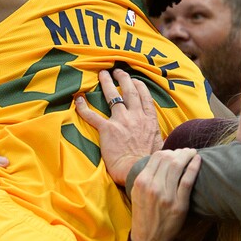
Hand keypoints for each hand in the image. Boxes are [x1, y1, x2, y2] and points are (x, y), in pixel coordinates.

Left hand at [75, 69, 163, 183]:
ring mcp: (121, 120)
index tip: (135, 81)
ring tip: (102, 74)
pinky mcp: (107, 129)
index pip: (145, 97)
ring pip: (112, 96)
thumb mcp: (160, 146)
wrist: (138, 169)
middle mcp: (136, 116)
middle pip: (129, 91)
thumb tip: (161, 140)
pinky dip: (84, 107)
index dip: (139, 87)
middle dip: (123, 79)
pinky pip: (92, 115)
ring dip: (106, 83)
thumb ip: (157, 137)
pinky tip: (79, 100)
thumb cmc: (150, 163)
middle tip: (117, 71)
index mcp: (149, 120)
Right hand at [129, 148, 200, 240]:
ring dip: (187, 156)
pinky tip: (198, 160)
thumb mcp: (137, 194)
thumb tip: (160, 160)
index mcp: (141, 182)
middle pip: (169, 159)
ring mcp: (167, 195)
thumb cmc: (143, 215)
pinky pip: (188, 180)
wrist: (148, 239)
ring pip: (178, 166)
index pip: (157, 157)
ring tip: (192, 154)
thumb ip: (146, 177)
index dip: (168, 151)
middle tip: (186, 151)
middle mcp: (153, 186)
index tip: (175, 153)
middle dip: (179, 152)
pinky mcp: (179, 204)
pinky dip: (194, 167)